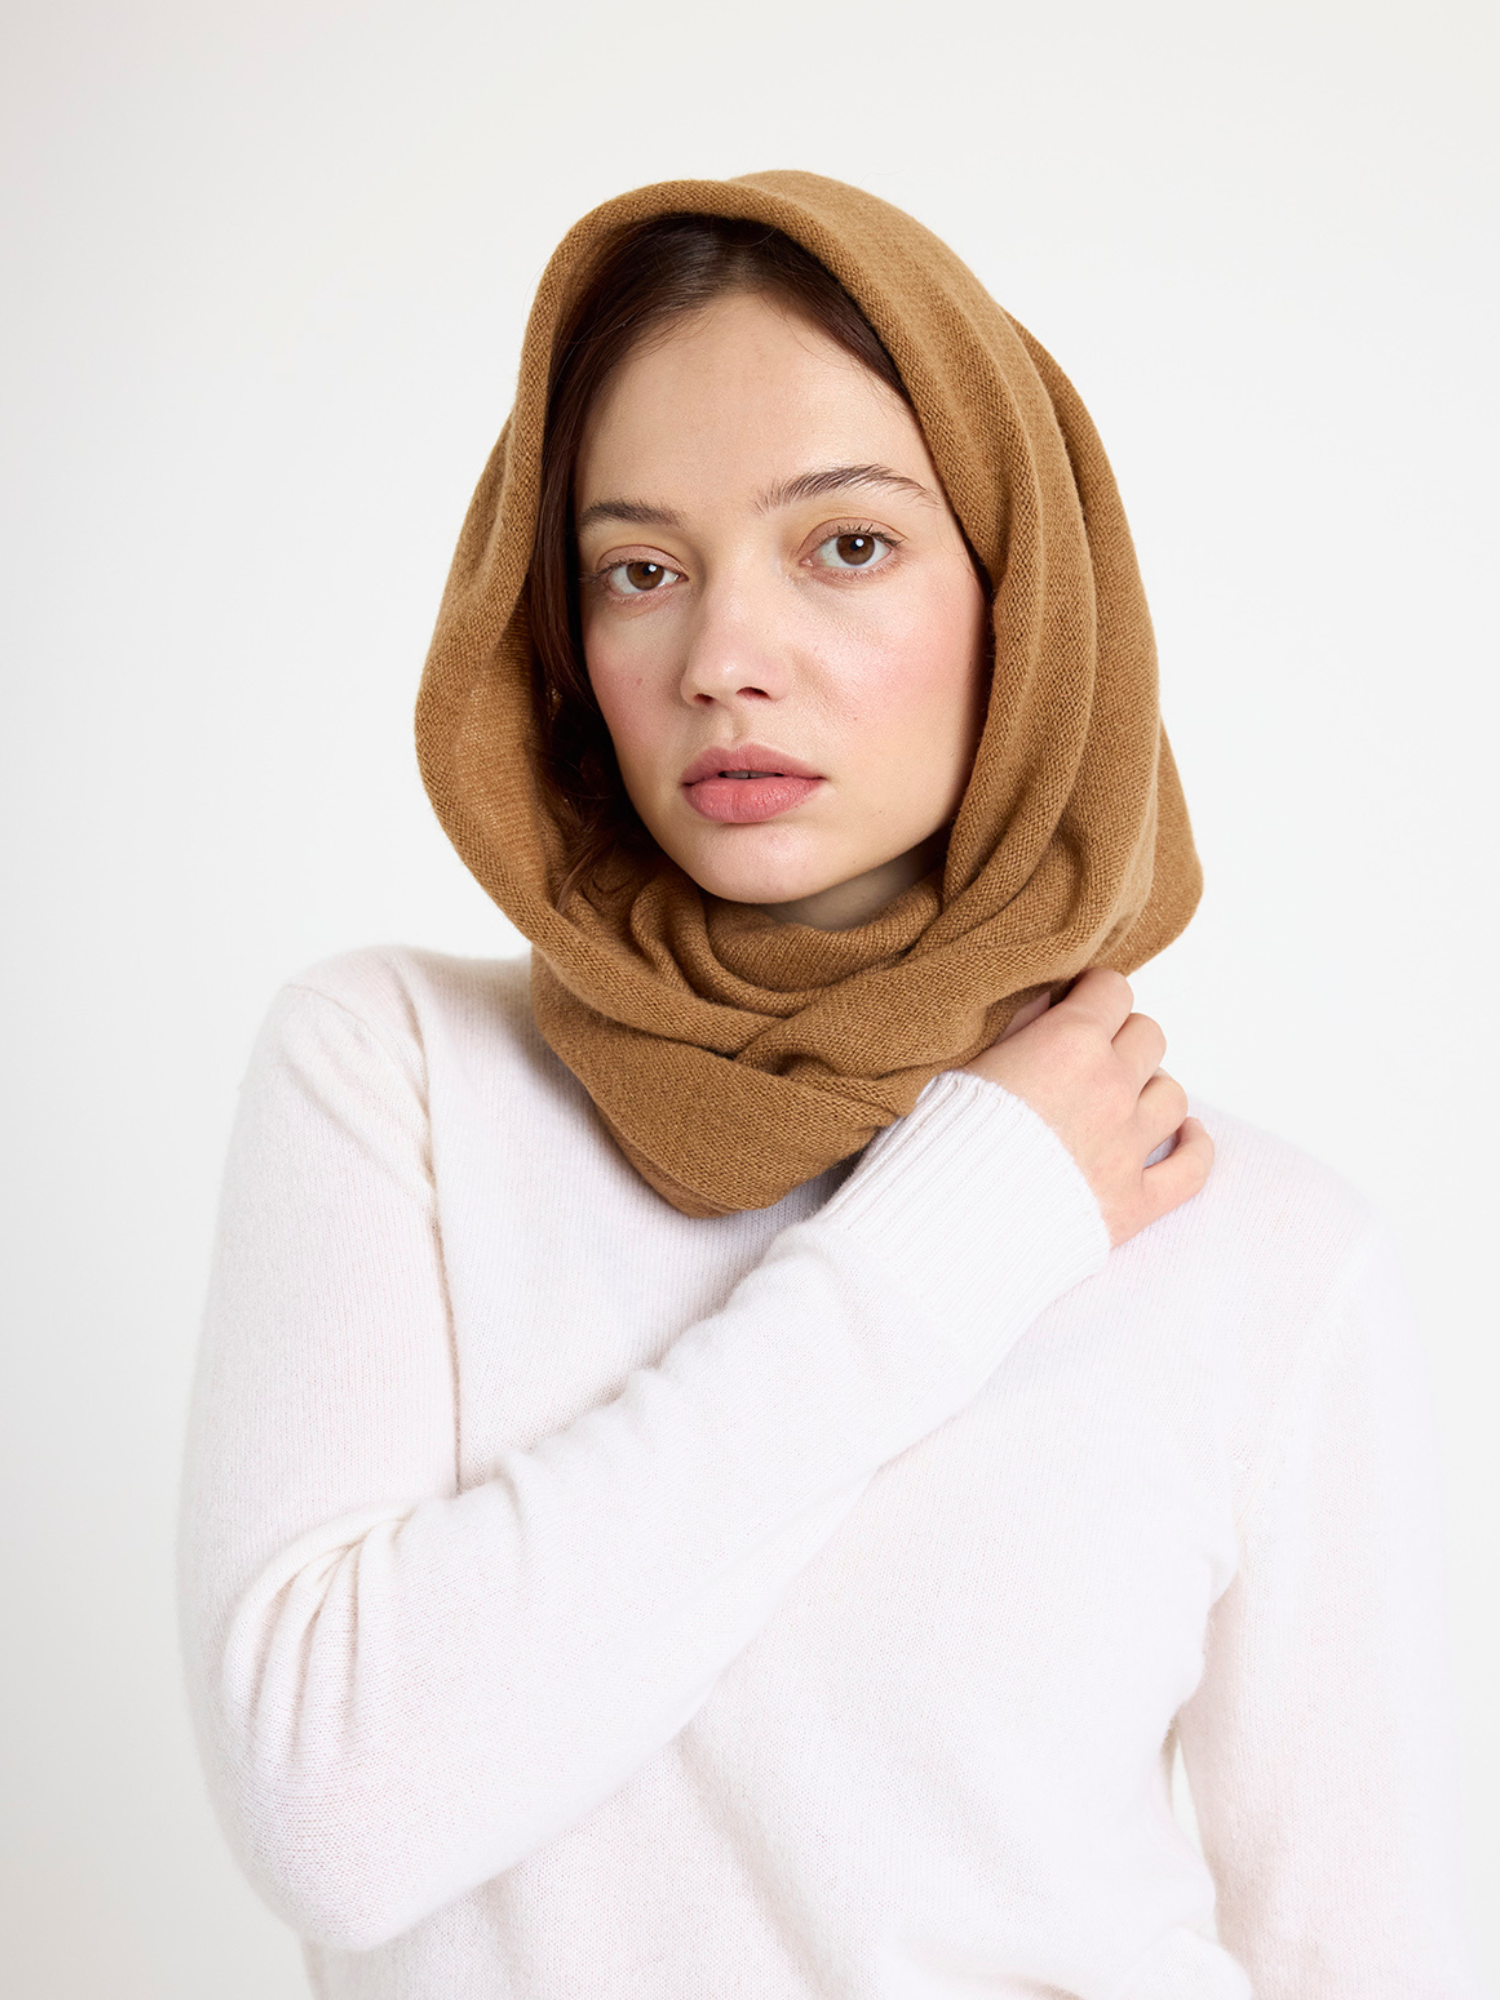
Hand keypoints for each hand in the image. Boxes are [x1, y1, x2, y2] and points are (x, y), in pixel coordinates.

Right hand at [962, 968, 1212, 1246]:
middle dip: (1120, 1039)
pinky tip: (1184, 1137)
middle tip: (1088, 1057)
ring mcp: (1127, 1148)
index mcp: (1067, 1044)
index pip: (1112, 989)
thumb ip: (1013, 1026)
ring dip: (1148, 1090)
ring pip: (1173, 1094)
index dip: (1092, 993)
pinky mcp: (1133, 1204)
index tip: (1075, 1005)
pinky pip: (1192, 1168)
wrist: (939, 1230)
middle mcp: (1109, 1088)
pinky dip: (1193, 1147)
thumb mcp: (960, 1063)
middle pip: (1148, 1035)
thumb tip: (1047, 1001)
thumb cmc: (936, 1145)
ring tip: (1121, 1099)